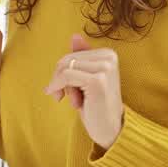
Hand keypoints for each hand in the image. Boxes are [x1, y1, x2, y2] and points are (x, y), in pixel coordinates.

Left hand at [44, 34, 123, 149]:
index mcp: (108, 54)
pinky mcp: (97, 81)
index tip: (65, 89)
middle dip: (59, 78)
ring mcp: (105, 68)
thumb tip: (75, 36)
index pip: (72, 54)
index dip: (62, 71)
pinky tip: (59, 99)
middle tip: (62, 96)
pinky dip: (57, 87)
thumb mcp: (86, 79)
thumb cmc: (96, 106)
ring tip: (71, 100)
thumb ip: (82, 59)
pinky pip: (65, 76)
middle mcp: (109, 57)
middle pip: (67, 58)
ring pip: (64, 66)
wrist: (109, 130)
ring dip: (59, 85)